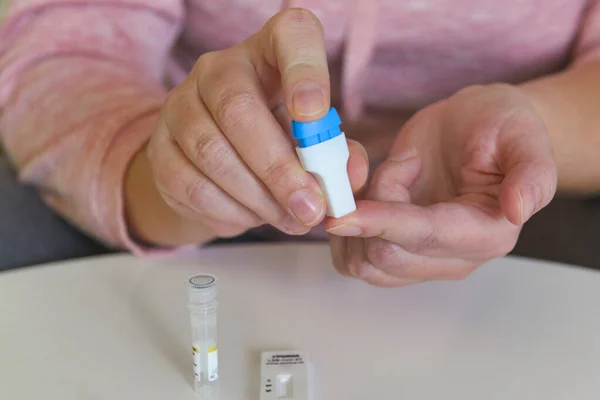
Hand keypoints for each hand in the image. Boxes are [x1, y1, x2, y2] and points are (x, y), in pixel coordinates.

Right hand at [141, 9, 367, 244]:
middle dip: (278, 169)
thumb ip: (336, 155)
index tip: (314, 113)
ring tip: (289, 219)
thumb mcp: (313, 140)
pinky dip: (229, 211)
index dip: (304, 71)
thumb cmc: (278, 139)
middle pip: (238, 110)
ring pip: (211, 154)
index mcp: (269, 52)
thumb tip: (347, 178)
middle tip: (310, 207)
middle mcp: (216, 68)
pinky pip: (190, 186)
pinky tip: (253, 217)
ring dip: (257, 198)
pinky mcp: (159, 148)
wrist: (219, 156)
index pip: (290, 36)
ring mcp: (179, 105)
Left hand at [326, 84, 556, 285]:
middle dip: (372, 204)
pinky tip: (364, 193)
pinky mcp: (393, 252)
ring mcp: (419, 260)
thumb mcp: (522, 135)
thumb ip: (530, 172)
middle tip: (401, 160)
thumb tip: (518, 209)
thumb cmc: (499, 129)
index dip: (383, 224)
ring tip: (388, 174)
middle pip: (384, 256)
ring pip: (361, 263)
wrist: (476, 131)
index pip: (425, 237)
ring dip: (354, 217)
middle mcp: (451, 258)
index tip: (345, 212)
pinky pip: (351, 257)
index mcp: (487, 234)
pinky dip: (343, 228)